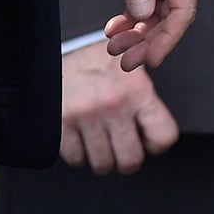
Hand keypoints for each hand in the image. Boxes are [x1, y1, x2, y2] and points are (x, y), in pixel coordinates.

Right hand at [58, 42, 178, 173]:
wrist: (49, 49)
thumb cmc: (91, 61)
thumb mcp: (127, 64)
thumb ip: (147, 91)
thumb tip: (161, 117)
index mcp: (136, 88)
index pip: (164, 136)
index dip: (154, 142)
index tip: (144, 136)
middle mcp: (114, 102)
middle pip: (131, 160)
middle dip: (124, 157)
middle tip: (117, 143)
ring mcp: (86, 114)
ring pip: (103, 165)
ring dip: (100, 156)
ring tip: (97, 136)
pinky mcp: (61, 122)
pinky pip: (76, 159)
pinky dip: (76, 152)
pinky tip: (78, 134)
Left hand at [92, 0, 199, 70]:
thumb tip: (143, 15)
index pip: (183, 8)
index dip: (168, 37)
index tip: (151, 58)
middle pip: (170, 16)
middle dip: (149, 41)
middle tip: (125, 61)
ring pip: (157, 13)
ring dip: (138, 33)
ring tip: (115, 49)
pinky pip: (145, 1)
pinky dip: (131, 17)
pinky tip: (115, 29)